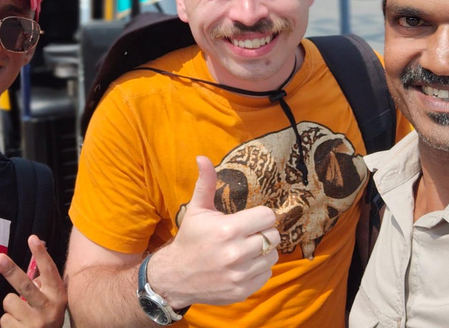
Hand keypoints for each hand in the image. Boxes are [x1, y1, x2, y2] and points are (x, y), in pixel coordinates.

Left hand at [0, 236, 66, 327]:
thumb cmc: (48, 316)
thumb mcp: (53, 300)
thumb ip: (43, 284)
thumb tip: (34, 262)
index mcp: (57, 296)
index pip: (49, 271)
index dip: (41, 254)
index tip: (32, 238)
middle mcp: (48, 309)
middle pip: (25, 286)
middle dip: (11, 270)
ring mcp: (35, 324)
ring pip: (9, 302)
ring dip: (11, 306)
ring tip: (22, 315)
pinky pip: (4, 319)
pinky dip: (9, 321)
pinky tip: (19, 326)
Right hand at [148, 156, 279, 307]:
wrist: (175, 276)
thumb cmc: (190, 239)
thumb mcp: (197, 210)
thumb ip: (205, 183)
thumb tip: (202, 157)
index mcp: (228, 229)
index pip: (267, 217)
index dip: (260, 216)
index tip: (251, 219)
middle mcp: (236, 253)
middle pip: (273, 236)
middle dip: (263, 232)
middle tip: (248, 234)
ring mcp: (240, 274)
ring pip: (273, 255)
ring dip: (263, 251)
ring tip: (246, 249)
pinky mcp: (243, 290)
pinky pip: (267, 274)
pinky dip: (259, 268)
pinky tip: (243, 264)